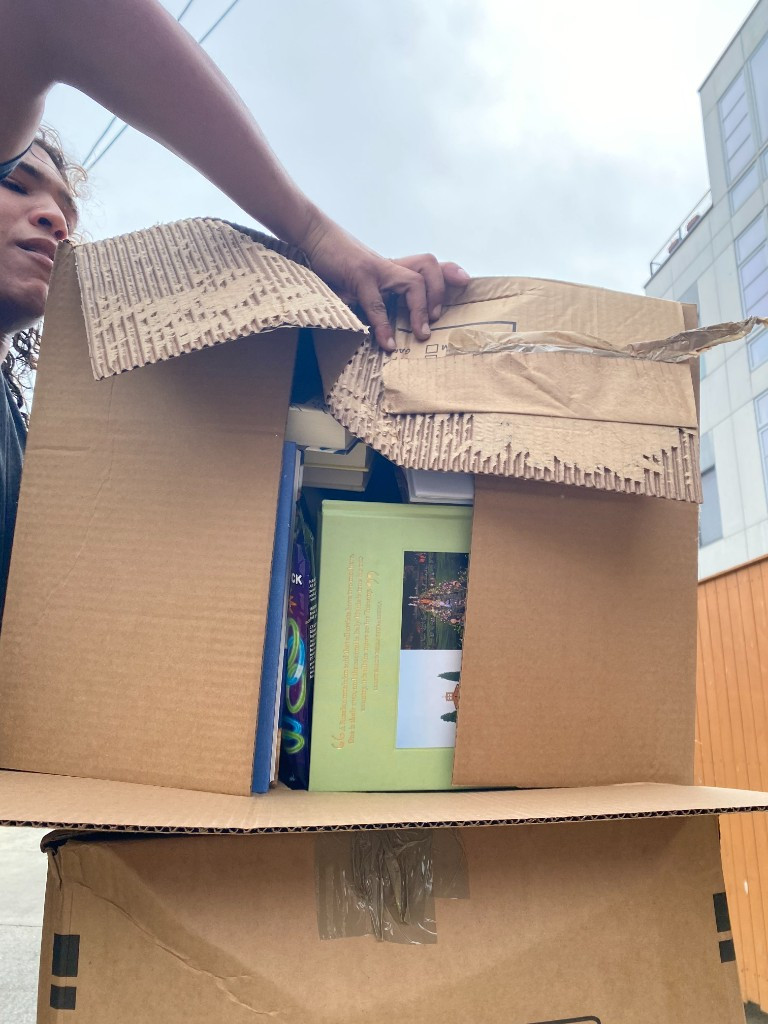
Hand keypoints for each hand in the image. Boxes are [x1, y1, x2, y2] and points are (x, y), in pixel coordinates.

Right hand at [298, 213, 469, 350]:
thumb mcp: (361, 273)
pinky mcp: (360, 275)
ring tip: (420, 333)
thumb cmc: (336, 259)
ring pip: (412, 283)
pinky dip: (383, 326)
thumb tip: (383, 314)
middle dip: (438, 293)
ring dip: (420, 310)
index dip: (449, 272)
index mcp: (392, 265)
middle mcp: (390, 264)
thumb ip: (377, 288)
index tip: (465, 282)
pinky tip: (387, 343)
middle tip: (435, 319)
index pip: (427, 263)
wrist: (314, 235)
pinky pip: (377, 304)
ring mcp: (377, 268)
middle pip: (428, 266)